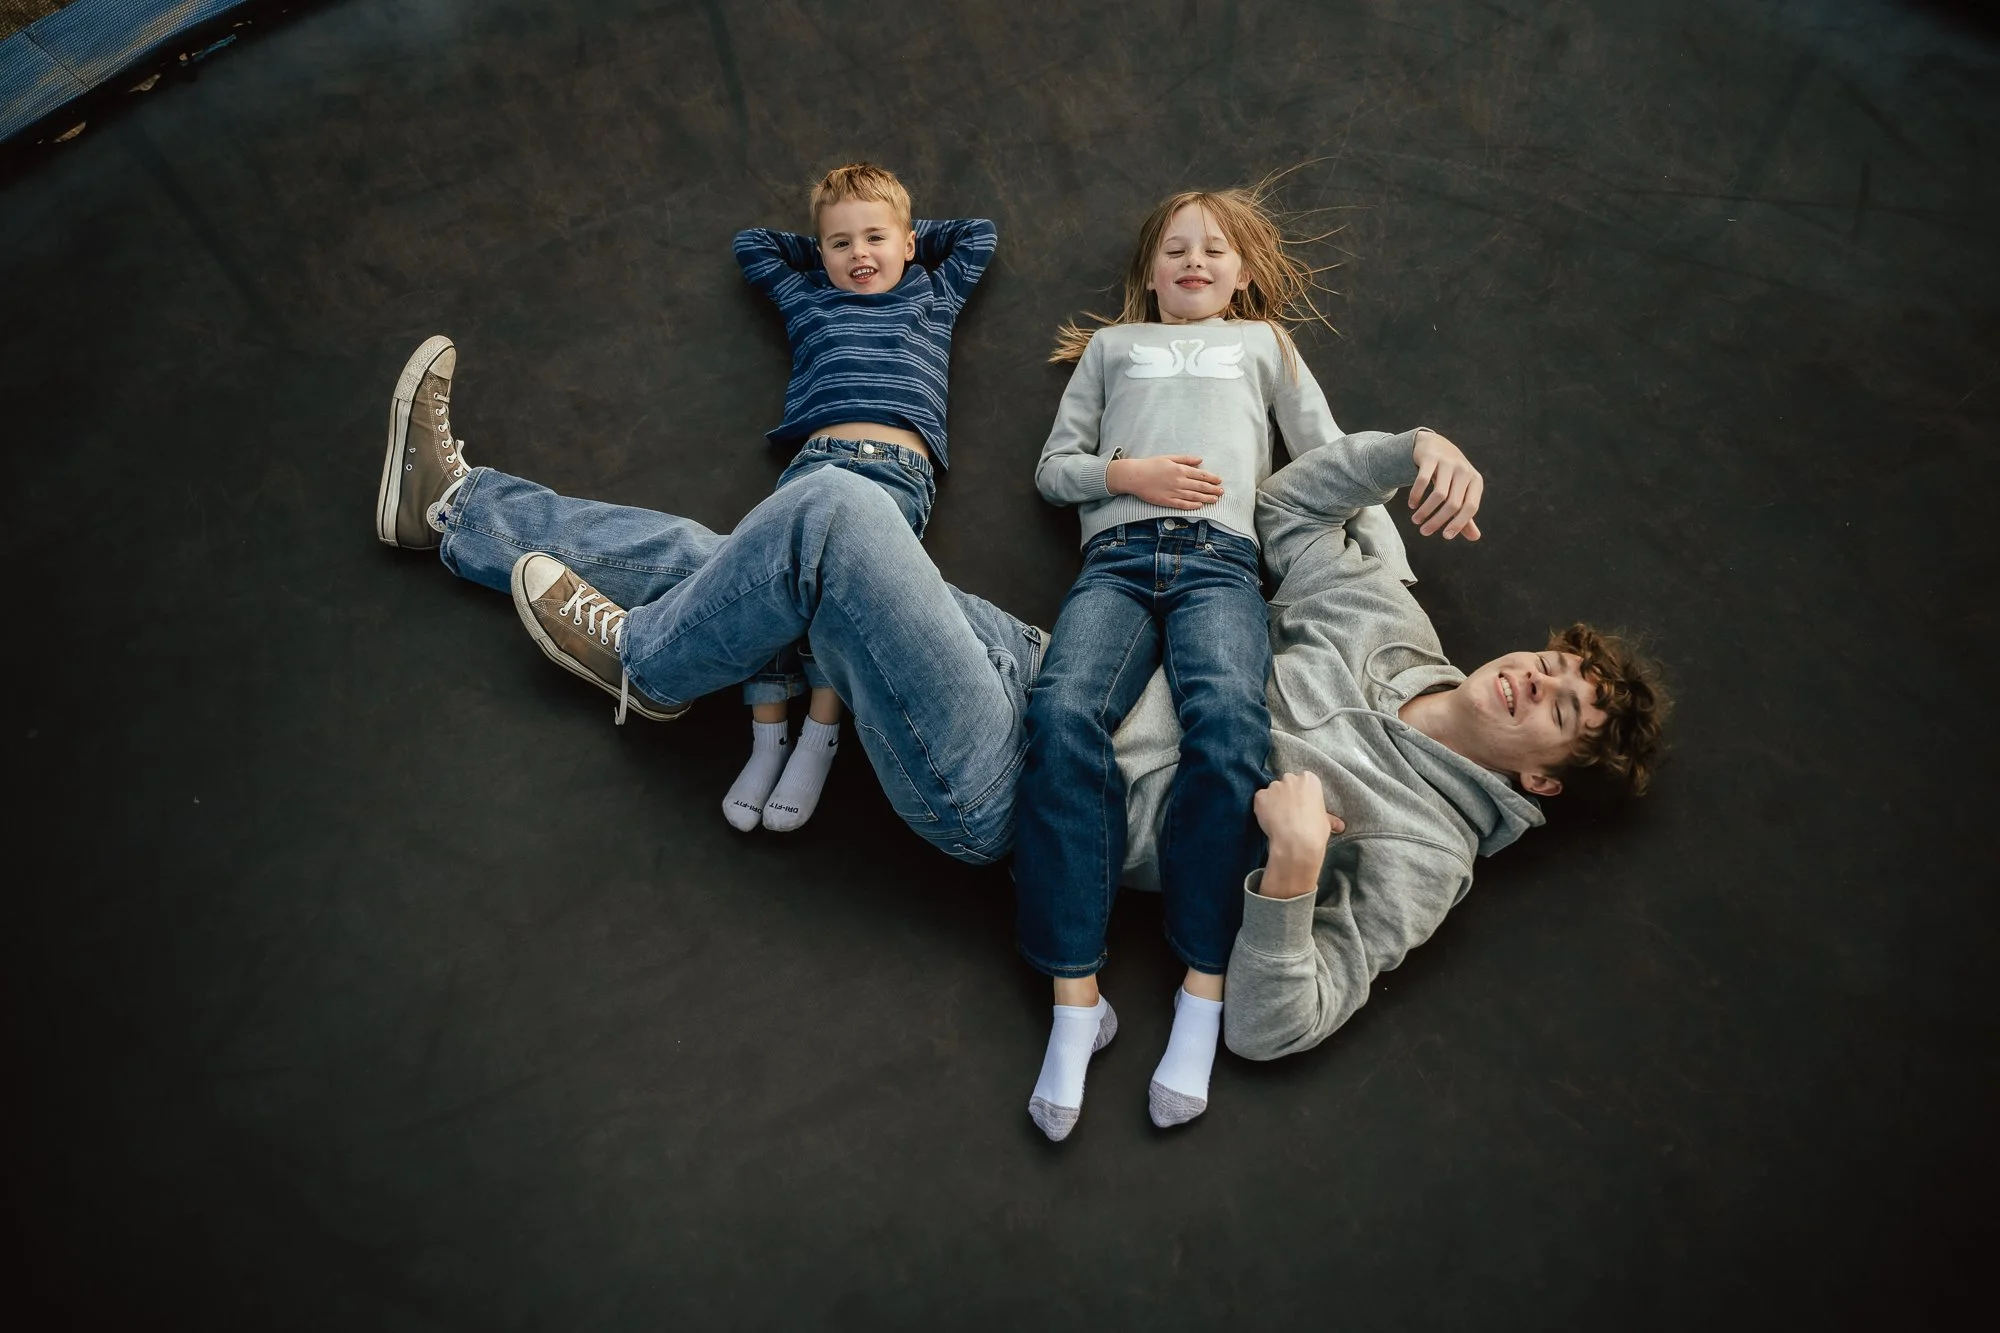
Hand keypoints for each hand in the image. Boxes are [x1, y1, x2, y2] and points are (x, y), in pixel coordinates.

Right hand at [1107, 455, 1222, 508]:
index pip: (1201, 475)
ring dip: (1206, 499)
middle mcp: (1179, 481)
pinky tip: (1200, 506)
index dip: (1212, 478)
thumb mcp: (1169, 458)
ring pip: (1194, 497)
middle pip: (1200, 487)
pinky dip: (1193, 506)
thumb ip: (1185, 459)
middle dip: (1213, 490)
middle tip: (1222, 492)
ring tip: (1215, 500)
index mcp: (1180, 469)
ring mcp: (1173, 492)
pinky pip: (1183, 505)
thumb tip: (1200, 460)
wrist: (1134, 476)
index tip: (1219, 481)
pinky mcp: (1167, 501)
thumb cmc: (1150, 465)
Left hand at [1253, 772, 1341, 898]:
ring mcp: (1274, 786)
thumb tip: (1339, 826)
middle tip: (1289, 812)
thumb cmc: (1315, 831)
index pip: (1302, 781)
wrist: (1297, 842)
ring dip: (1273, 801)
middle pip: (1286, 783)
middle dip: (1286, 794)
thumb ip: (1329, 818)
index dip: (1300, 794)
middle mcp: (1291, 778)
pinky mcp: (1261, 796)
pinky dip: (1262, 808)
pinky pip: (1260, 800)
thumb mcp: (1326, 822)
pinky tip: (1268, 820)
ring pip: (1272, 791)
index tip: (1301, 806)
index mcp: (1310, 780)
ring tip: (1278, 819)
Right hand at [1408, 429, 1483, 539]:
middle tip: (1424, 532)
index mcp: (1475, 482)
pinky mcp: (1431, 458)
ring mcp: (1448, 463)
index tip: (1445, 537)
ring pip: (1438, 495)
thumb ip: (1465, 514)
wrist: (1436, 445)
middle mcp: (1464, 471)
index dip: (1459, 524)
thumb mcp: (1461, 492)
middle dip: (1437, 521)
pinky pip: (1422, 480)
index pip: (1471, 507)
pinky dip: (1416, 495)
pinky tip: (1412, 505)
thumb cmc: (1451, 475)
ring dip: (1425, 511)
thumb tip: (1475, 537)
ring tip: (1416, 520)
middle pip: (1453, 504)